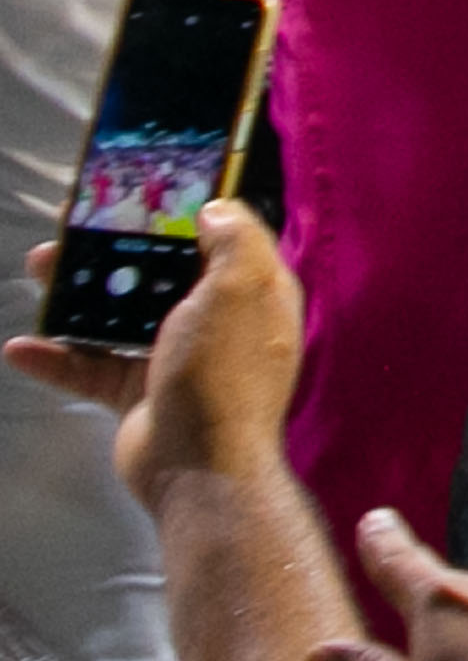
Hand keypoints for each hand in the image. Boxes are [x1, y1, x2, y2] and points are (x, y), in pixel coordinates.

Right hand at [9, 200, 308, 493]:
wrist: (200, 468)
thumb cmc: (224, 373)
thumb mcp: (239, 290)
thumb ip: (234, 242)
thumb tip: (217, 207)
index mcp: (252, 294)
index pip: (221, 239)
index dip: (186, 212)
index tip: (144, 192)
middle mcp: (216, 323)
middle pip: (159, 273)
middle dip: (114, 250)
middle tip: (72, 231)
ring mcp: (174, 359)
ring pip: (117, 315)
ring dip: (76, 294)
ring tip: (36, 270)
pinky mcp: (137, 394)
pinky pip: (89, 368)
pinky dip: (56, 358)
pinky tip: (21, 348)